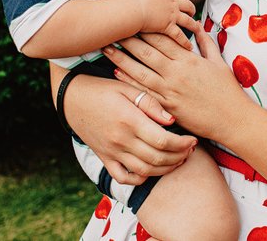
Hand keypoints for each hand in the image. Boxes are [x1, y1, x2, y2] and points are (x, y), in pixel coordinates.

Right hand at [64, 74, 197, 184]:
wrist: (72, 98)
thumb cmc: (103, 88)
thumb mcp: (127, 87)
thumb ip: (150, 103)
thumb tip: (172, 120)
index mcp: (129, 120)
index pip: (163, 140)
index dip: (182, 143)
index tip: (193, 139)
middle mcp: (120, 140)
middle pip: (158, 159)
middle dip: (179, 156)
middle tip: (191, 149)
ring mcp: (112, 152)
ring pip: (145, 171)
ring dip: (166, 169)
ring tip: (179, 159)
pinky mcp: (105, 158)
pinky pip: (124, 178)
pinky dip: (140, 178)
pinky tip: (152, 170)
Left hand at [105, 23, 250, 141]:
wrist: (232, 119)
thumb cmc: (227, 91)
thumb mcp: (218, 62)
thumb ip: (205, 43)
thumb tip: (197, 27)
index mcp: (190, 59)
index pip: (163, 38)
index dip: (146, 28)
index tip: (132, 18)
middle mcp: (177, 72)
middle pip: (147, 51)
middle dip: (128, 39)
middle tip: (111, 28)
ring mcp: (171, 90)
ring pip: (141, 70)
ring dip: (122, 58)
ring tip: (106, 48)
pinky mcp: (167, 106)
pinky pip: (144, 91)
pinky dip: (129, 81)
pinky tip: (117, 73)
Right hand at [130, 0, 197, 48]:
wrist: (132, 8)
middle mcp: (172, 4)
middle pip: (188, 5)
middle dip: (192, 9)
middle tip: (192, 13)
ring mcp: (172, 16)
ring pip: (188, 21)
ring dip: (194, 26)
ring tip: (196, 30)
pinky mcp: (168, 27)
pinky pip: (180, 36)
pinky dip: (185, 42)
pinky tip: (189, 46)